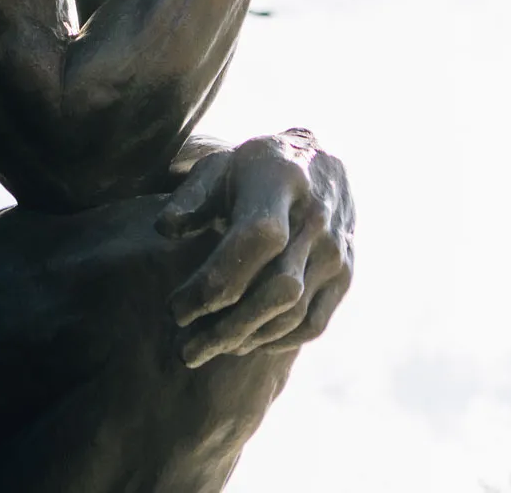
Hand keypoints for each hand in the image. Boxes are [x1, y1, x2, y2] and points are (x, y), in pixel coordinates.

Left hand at [157, 130, 353, 367]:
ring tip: (205, 350)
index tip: (176, 308)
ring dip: (246, 340)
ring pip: (293, 313)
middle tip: (184, 350)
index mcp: (280, 182)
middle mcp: (316, 218)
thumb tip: (165, 229)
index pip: (255, 241)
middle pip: (276, 288)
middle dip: (226, 328)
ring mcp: (336, 250)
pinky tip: (243, 344)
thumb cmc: (253, 168)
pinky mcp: (345, 275)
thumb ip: (191, 197)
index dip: (215, 282)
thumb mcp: (218, 166)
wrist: (317, 160)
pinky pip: (313, 323)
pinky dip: (276, 342)